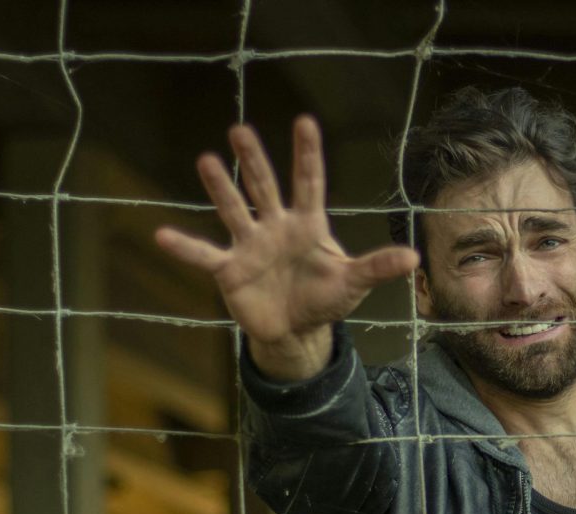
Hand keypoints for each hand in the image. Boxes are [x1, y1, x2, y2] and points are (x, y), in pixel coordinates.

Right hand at [154, 115, 418, 381]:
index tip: (305, 122)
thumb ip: (377, 267)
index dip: (307, 155)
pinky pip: (205, 256)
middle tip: (240, 129)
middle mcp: (275, 226)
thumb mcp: (353, 282)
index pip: (308, 182)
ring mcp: (250, 245)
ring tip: (207, 160)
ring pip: (234, 210)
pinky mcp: (231, 269)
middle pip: (264, 187)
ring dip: (221, 188)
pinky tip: (162, 236)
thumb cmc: (325, 299)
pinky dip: (185, 248)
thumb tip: (414, 257)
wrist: (297, 330)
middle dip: (254, 160)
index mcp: (307, 224)